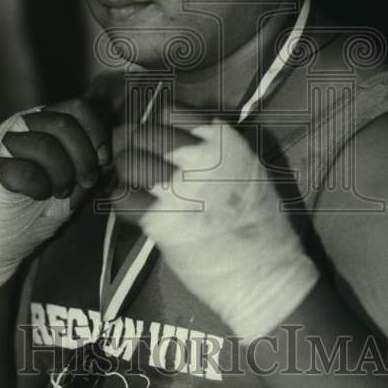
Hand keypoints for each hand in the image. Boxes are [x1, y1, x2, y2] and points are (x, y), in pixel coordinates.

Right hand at [0, 95, 110, 291]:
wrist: (3, 236)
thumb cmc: (40, 206)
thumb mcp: (74, 177)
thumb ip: (88, 158)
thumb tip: (111, 150)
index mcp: (45, 122)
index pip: (78, 108)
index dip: (97, 133)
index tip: (103, 161)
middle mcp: (24, 125)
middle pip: (65, 124)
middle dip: (84, 158)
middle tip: (84, 183)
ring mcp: (5, 143)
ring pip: (46, 145)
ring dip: (63, 175)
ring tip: (60, 191)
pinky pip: (26, 172)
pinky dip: (41, 188)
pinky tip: (38, 195)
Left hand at [113, 109, 319, 340]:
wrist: (265, 275)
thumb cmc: (260, 224)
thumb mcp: (247, 168)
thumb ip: (212, 147)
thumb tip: (171, 136)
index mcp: (223, 141)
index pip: (169, 112)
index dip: (155, 125)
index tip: (154, 139)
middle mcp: (199, 158)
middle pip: (142, 133)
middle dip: (130, 144)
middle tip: (130, 158)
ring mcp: (178, 189)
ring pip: (128, 162)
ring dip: (125, 173)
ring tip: (133, 184)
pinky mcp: (160, 220)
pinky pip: (122, 197)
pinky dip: (122, 200)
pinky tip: (134, 208)